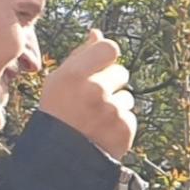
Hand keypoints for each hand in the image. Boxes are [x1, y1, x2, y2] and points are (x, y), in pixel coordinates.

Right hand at [38, 29, 136, 159]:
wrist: (61, 156)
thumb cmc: (58, 112)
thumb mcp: (59, 80)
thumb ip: (80, 55)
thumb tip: (97, 33)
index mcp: (75, 74)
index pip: (110, 48)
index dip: (107, 56)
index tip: (101, 66)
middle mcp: (95, 90)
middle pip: (121, 72)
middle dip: (111, 83)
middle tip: (93, 99)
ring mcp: (112, 110)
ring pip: (127, 96)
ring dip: (116, 105)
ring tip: (96, 118)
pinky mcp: (125, 128)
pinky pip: (130, 116)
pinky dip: (120, 123)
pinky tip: (103, 130)